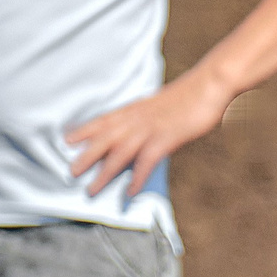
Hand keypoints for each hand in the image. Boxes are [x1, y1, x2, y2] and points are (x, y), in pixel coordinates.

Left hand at [65, 71, 234, 199]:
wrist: (209, 84)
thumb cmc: (191, 94)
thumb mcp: (164, 104)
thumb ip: (151, 116)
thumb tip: (147, 127)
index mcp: (136, 108)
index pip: (103, 120)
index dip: (84, 130)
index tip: (66, 140)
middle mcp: (137, 118)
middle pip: (105, 139)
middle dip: (86, 156)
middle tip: (70, 172)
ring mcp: (151, 128)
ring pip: (120, 152)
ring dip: (105, 172)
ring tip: (92, 189)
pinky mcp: (167, 137)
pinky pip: (147, 160)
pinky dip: (137, 176)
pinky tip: (129, 191)